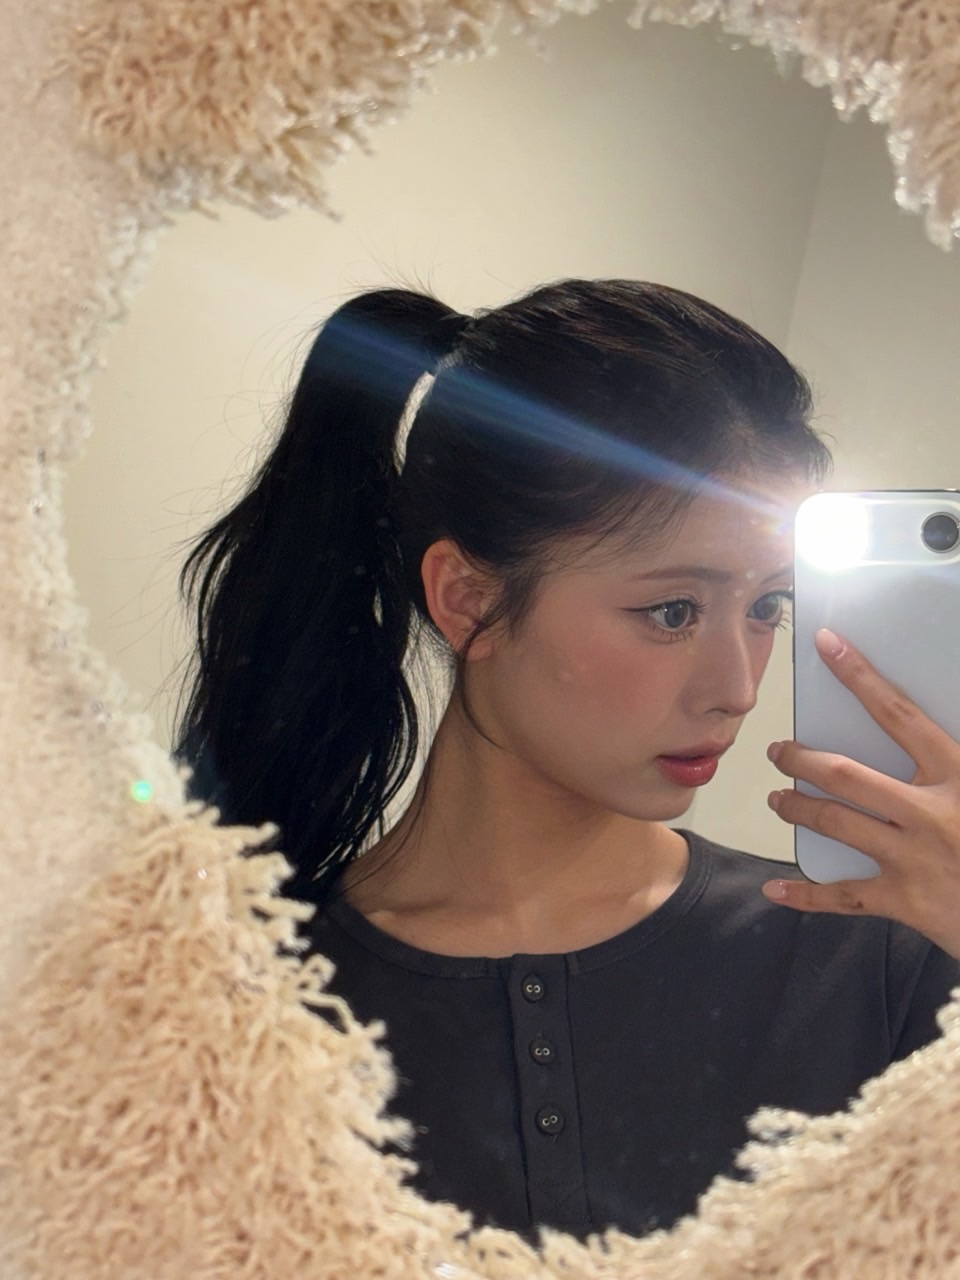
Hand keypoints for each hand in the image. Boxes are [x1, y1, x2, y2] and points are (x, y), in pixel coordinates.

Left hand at [762, 627, 959, 958]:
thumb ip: (950, 762)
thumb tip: (919, 735)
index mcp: (959, 775)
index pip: (899, 714)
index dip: (859, 677)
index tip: (827, 645)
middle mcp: (930, 811)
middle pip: (845, 774)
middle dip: (802, 759)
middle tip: (778, 752)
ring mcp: (913, 857)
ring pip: (835, 822)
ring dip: (797, 808)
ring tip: (779, 801)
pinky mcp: (906, 901)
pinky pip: (843, 896)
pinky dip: (805, 894)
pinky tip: (775, 887)